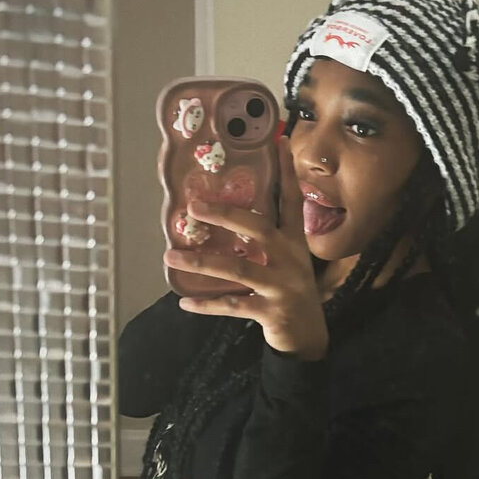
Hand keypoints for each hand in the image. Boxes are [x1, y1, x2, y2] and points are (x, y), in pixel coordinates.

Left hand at [165, 137, 328, 359]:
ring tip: (170, 258)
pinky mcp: (271, 311)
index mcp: (293, 243)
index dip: (285, 172)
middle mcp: (290, 259)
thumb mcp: (286, 262)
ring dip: (201, 263)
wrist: (308, 337)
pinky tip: (185, 302)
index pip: (291, 201)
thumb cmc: (289, 292)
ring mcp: (282, 286)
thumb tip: (229, 215)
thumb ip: (265, 240)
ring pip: (238, 268)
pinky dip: (207, 305)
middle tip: (194, 206)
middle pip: (258, 229)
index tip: (279, 141)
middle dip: (226, 215)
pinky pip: (233, 305)